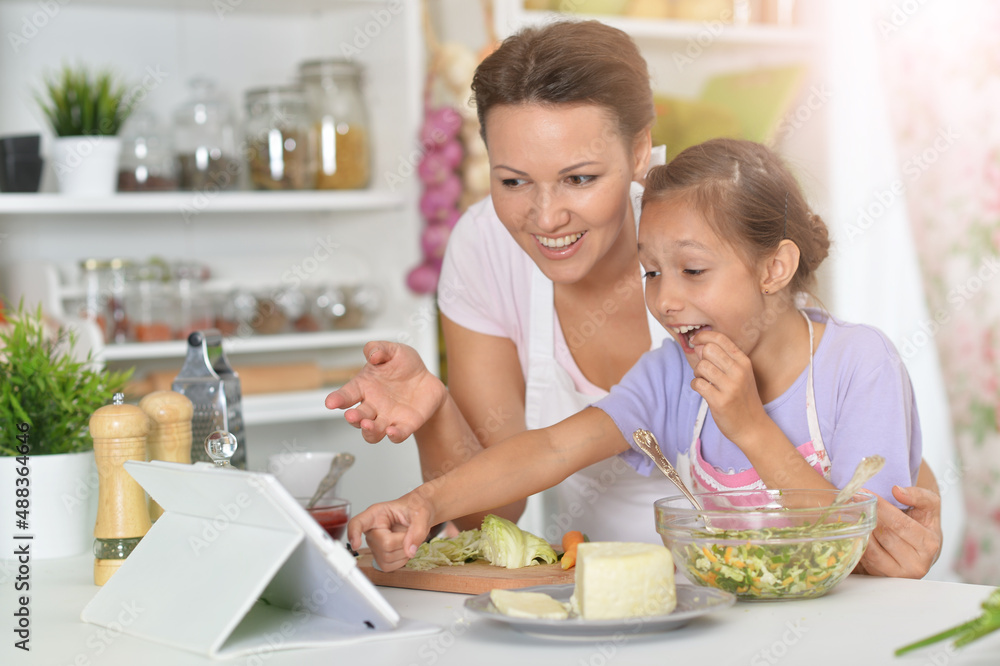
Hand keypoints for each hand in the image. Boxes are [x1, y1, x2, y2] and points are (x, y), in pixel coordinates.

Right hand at [325, 341, 446, 442]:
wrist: (426, 380)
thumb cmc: (405, 366)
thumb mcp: (393, 351)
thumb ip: (379, 349)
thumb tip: (372, 354)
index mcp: (364, 386)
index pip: (346, 395)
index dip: (337, 399)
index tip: (330, 403)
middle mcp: (372, 405)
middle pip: (358, 417)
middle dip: (353, 418)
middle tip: (352, 416)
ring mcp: (387, 418)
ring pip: (372, 432)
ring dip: (369, 431)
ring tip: (369, 425)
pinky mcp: (404, 425)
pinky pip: (397, 435)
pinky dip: (394, 435)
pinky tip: (392, 432)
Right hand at [348, 494, 433, 571]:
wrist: (420, 514)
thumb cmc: (416, 508)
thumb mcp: (421, 513)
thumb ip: (417, 530)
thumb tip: (409, 550)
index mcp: (377, 514)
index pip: (358, 523)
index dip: (354, 533)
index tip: (355, 543)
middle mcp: (372, 530)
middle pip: (384, 544)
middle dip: (403, 542)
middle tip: (411, 532)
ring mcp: (375, 545)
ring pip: (387, 558)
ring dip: (404, 552)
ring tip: (408, 538)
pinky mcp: (380, 557)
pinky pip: (388, 566)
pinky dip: (401, 560)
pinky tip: (405, 548)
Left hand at [688, 330, 766, 445]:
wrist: (753, 427)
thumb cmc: (743, 399)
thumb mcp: (739, 375)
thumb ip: (721, 359)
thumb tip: (699, 346)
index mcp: (744, 362)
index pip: (720, 339)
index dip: (703, 336)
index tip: (695, 340)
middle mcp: (739, 372)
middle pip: (708, 350)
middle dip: (700, 358)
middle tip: (704, 370)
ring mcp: (730, 387)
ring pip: (701, 367)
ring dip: (697, 373)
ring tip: (705, 381)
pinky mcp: (720, 401)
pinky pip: (697, 384)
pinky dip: (695, 385)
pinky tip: (703, 390)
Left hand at [855, 485, 941, 577]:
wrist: (919, 548)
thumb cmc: (923, 524)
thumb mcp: (929, 507)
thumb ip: (919, 496)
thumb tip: (897, 491)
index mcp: (929, 545)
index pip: (900, 524)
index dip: (881, 507)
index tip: (864, 493)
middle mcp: (917, 564)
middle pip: (885, 536)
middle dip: (868, 517)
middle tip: (851, 501)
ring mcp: (899, 575)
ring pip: (872, 551)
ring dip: (860, 531)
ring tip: (850, 514)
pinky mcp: (883, 577)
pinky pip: (865, 560)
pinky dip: (857, 544)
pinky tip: (853, 530)